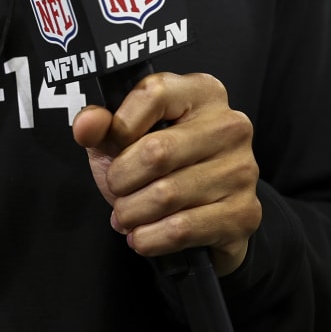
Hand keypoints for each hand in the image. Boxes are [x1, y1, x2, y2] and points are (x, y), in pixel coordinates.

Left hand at [71, 72, 260, 275]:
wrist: (205, 216)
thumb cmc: (164, 169)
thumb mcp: (125, 140)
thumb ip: (102, 127)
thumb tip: (86, 124)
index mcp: (202, 93)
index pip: (153, 94)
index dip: (120, 126)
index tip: (113, 147)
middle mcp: (230, 125)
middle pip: (156, 151)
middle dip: (121, 180)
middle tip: (117, 190)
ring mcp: (242, 170)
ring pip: (165, 195)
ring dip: (131, 213)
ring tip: (127, 215)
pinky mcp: (244, 213)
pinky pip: (181, 229)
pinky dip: (149, 238)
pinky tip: (143, 235)